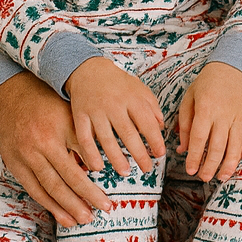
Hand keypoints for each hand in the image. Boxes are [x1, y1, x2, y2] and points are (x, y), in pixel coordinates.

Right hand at [0, 70, 112, 228]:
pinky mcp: (14, 164)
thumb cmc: (48, 104)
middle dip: (82, 201)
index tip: (107, 202)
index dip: (91, 188)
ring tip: (81, 220)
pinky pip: (32, 189)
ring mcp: (23, 158)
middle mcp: (37, 149)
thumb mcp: (70, 115)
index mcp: (54, 135)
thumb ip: (82, 140)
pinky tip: (61, 216)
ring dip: (65, 208)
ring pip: (47, 189)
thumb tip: (98, 167)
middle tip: (100, 214)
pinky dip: (47, 204)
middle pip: (62, 182)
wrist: (12, 95)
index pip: (76, 168)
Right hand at [67, 56, 165, 177]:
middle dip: (139, 154)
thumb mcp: (139, 89)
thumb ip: (152, 107)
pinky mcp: (80, 116)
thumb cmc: (118, 82)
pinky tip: (97, 167)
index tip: (160, 154)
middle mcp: (115, 105)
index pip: (147, 123)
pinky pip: (84, 138)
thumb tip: (161, 128)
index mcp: (132, 98)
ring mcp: (96, 111)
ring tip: (126, 172)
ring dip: (117, 158)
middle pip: (128, 134)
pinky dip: (90, 154)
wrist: (88, 69)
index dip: (155, 140)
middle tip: (147, 168)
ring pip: (107, 139)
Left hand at [177, 61, 241, 180]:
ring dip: (228, 165)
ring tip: (221, 177)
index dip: (195, 157)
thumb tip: (183, 149)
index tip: (191, 170)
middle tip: (204, 178)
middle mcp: (224, 114)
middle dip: (210, 166)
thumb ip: (185, 124)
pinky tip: (236, 160)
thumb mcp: (189, 98)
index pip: (200, 138)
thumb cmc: (207, 83)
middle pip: (218, 147)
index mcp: (206, 108)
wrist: (232, 67)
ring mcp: (240, 117)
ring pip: (235, 147)